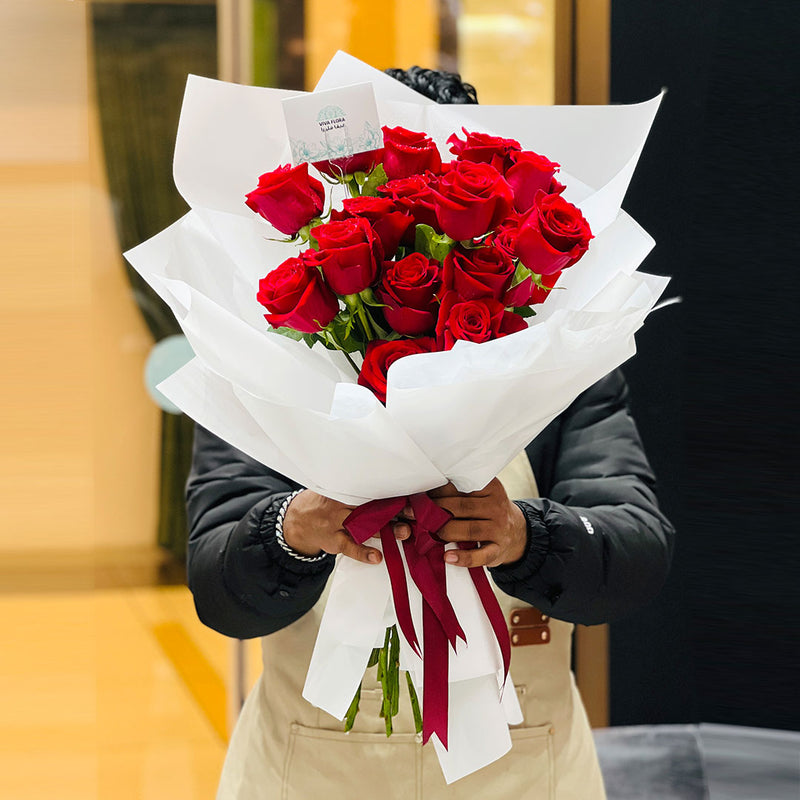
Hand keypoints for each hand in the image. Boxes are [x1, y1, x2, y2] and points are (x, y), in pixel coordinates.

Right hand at [282, 490, 409, 564]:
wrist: (298, 520)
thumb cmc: (327, 504)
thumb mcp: (338, 491)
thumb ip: (361, 490)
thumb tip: (395, 488)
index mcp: (346, 489)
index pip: (372, 488)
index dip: (393, 492)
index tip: (412, 493)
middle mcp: (342, 503)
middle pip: (372, 505)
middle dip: (395, 509)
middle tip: (415, 512)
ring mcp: (337, 522)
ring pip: (365, 525)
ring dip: (386, 530)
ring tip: (405, 532)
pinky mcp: (333, 540)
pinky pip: (349, 546)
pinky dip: (363, 552)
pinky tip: (377, 557)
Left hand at [425, 479, 527, 567]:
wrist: (516, 533)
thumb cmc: (487, 510)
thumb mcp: (480, 495)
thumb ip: (458, 491)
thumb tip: (422, 492)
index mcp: (490, 487)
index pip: (461, 485)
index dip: (437, 490)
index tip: (417, 494)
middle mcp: (496, 506)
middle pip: (461, 507)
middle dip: (434, 511)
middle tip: (413, 514)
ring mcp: (499, 529)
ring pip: (469, 529)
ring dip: (444, 532)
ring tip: (428, 534)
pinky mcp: (498, 550)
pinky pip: (481, 556)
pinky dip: (464, 558)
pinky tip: (448, 557)